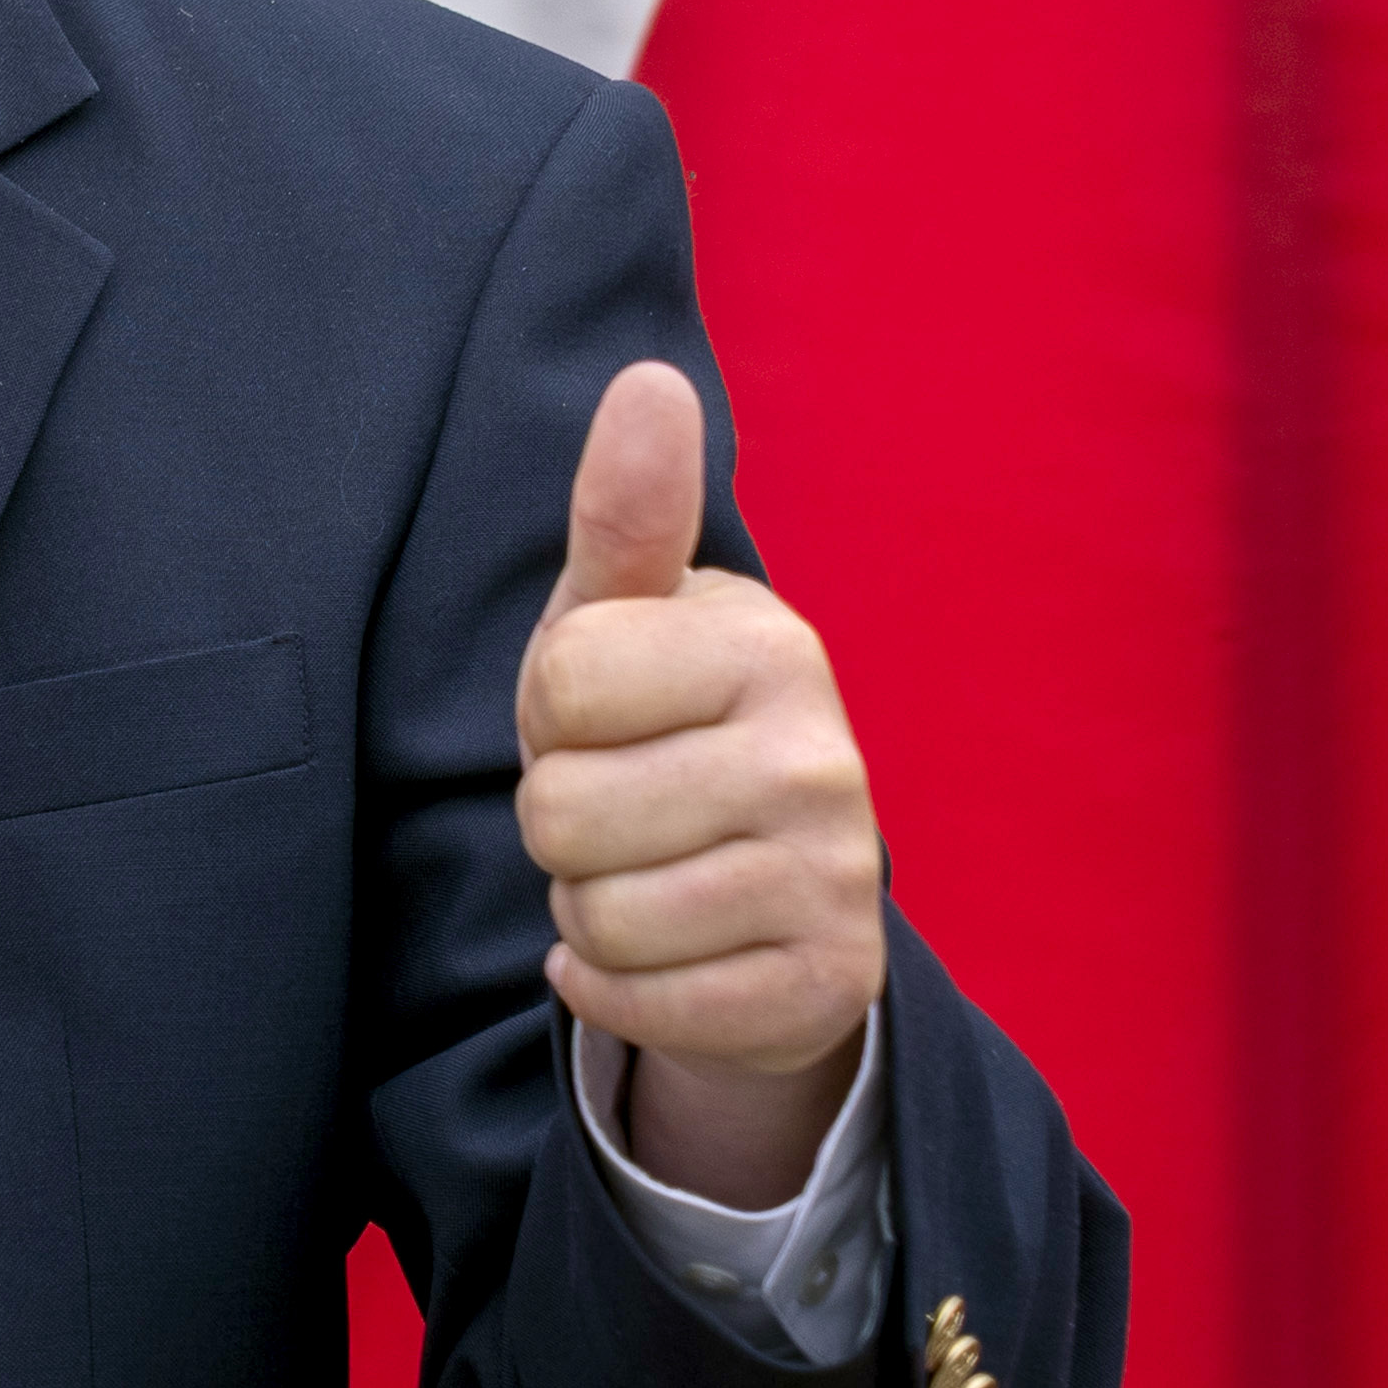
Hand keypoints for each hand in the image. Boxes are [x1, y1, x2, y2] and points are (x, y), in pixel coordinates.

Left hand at [513, 360, 885, 1208]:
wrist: (761, 899)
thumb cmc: (661, 730)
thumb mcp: (623, 621)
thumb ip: (627, 511)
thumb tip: (649, 380)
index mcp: (770, 645)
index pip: (558, 682)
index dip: (550, 712)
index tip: (604, 720)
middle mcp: (824, 759)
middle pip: (562, 812)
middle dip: (561, 821)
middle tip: (625, 807)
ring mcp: (837, 881)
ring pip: (599, 916)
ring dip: (589, 910)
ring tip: (647, 874)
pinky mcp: (827, 990)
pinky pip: (647, 1007)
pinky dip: (618, 992)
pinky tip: (658, 956)